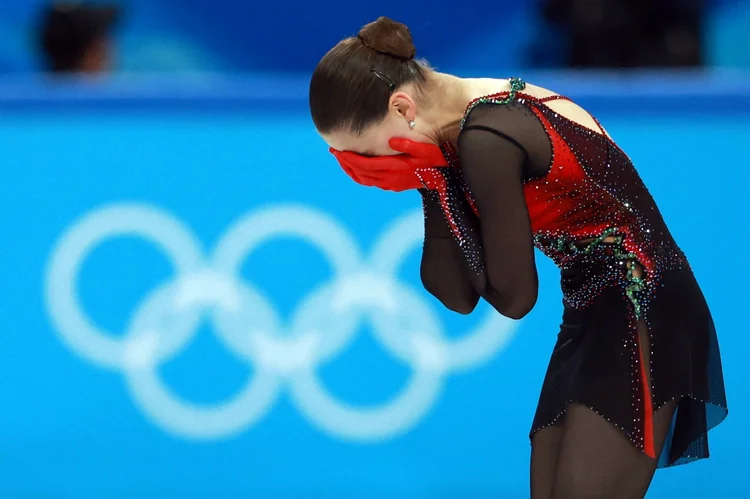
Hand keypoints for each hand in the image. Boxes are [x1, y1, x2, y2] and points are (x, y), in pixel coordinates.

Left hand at [329, 138, 447, 191]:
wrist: (444, 179)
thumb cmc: (436, 161)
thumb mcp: (426, 149)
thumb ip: (409, 144)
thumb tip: (391, 140)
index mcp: (396, 168)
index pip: (366, 164)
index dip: (350, 158)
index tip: (338, 149)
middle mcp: (390, 179)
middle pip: (360, 172)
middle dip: (345, 162)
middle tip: (334, 151)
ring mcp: (390, 184)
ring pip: (363, 179)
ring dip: (350, 169)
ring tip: (340, 158)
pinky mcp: (392, 186)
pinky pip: (370, 182)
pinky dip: (359, 175)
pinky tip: (354, 167)